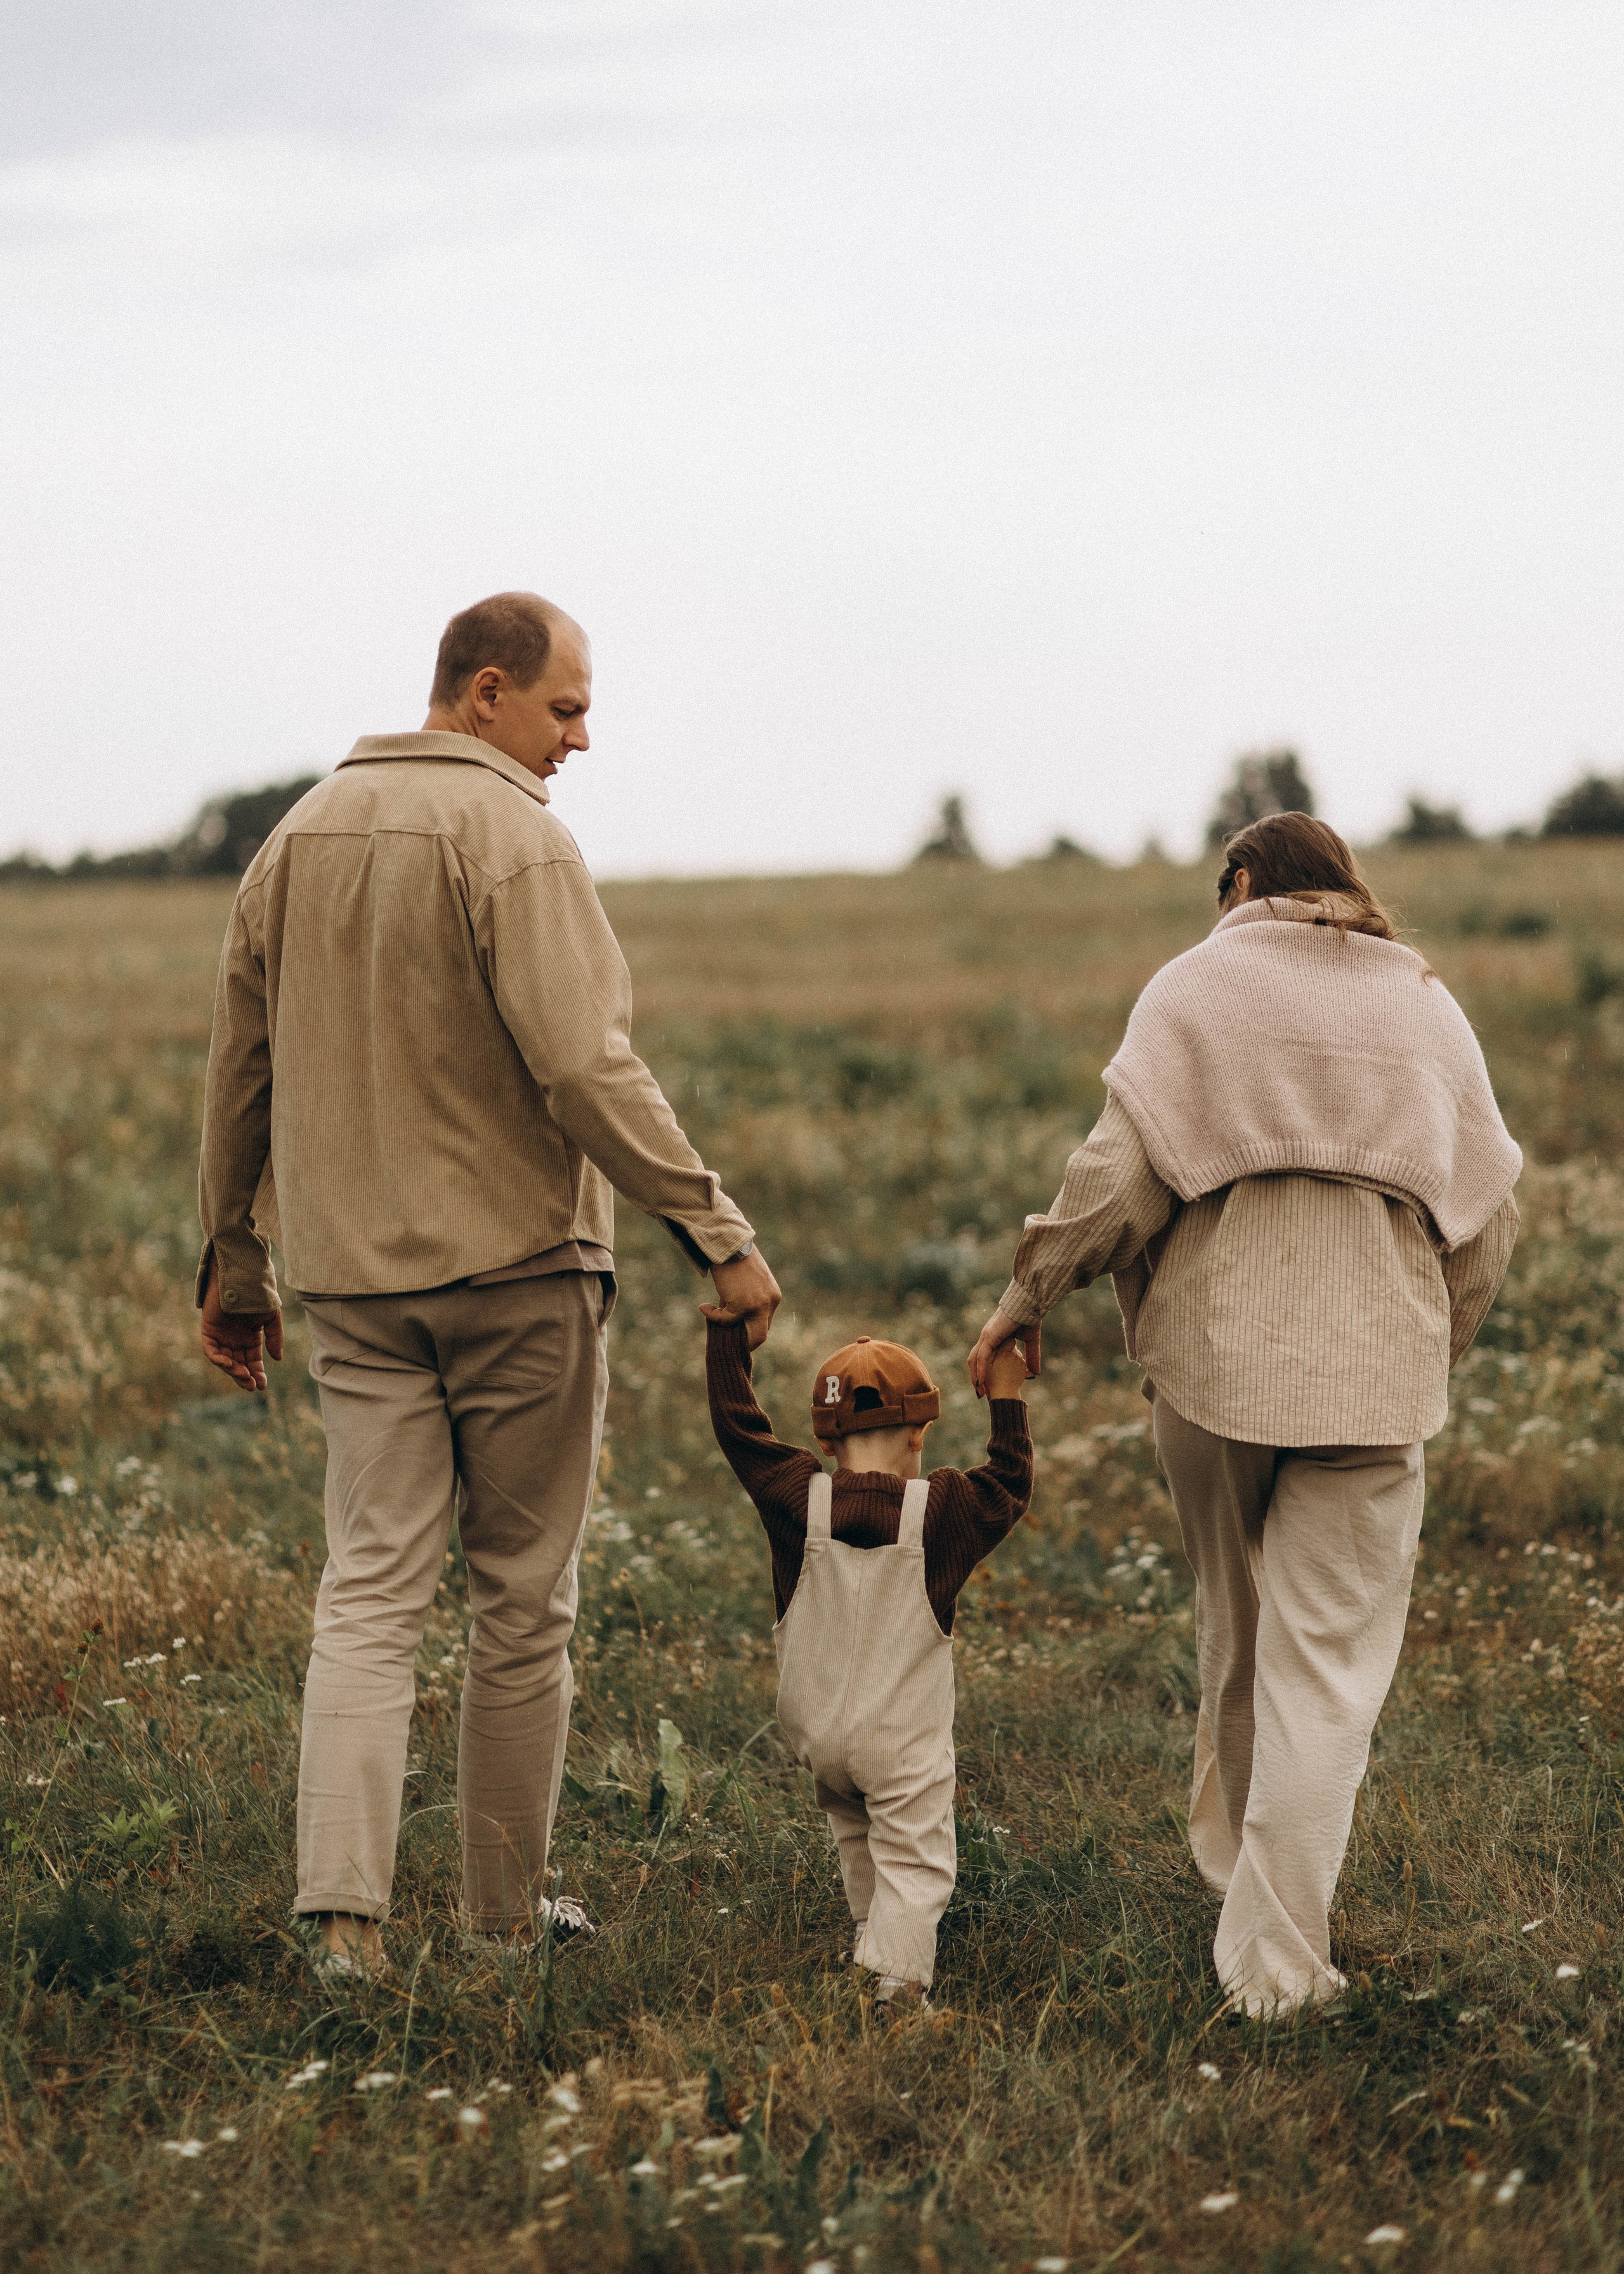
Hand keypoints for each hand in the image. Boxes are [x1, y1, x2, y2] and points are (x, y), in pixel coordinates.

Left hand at [199, 1256, 283, 1391]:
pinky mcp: (208, 1331)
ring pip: (225, 1361)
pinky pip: (211, 1350)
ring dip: (233, 1371)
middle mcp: (235, 1340)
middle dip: (244, 1377)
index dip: (257, 1374)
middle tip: (251, 1385)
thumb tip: (277, 1359)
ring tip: (243, 1375)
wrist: (242, 1278)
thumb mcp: (271, 1318)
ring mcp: (221, 1336)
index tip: (261, 1386)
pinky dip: (218, 1359)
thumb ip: (274, 1338)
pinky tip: (228, 1364)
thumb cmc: (258, 1296)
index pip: (253, 1362)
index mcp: (250, 1338)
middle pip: (238, 1365)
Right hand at [700, 1247, 781, 1347]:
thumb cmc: (736, 1259)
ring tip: (711, 1315)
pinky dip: (713, 1316)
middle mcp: (769, 1303)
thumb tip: (730, 1317)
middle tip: (729, 1342)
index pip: (765, 1322)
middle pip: (761, 1335)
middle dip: (745, 1342)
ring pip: (744, 1333)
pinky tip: (703, 1307)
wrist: (729, 1246)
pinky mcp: (742, 1306)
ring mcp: (757, 1306)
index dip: (750, 1329)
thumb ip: (744, 1299)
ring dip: (725, 1328)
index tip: (736, 1331)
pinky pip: (725, 1320)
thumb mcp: (747, 1282)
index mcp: (773, 1296)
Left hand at [967, 1306, 1040, 1398]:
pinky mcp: (989, 1336)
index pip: (984, 1358)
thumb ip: (1032, 1356)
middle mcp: (986, 1337)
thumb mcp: (1031, 1342)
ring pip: (975, 1360)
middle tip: (982, 1394)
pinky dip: (980, 1371)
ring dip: (976, 1378)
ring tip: (981, 1393)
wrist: (1029, 1304)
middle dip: (977, 1378)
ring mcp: (986, 1336)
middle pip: (975, 1361)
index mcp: (993, 1337)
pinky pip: (982, 1357)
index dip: (985, 1372)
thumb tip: (1036, 1373)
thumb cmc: (1029, 1318)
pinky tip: (981, 1382)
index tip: (990, 1387)